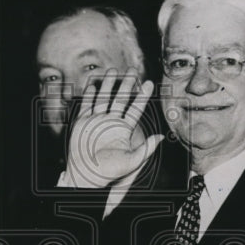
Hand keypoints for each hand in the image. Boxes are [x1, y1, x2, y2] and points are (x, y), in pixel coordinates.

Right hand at [63, 69, 164, 189]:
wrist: (87, 175)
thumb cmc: (109, 172)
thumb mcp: (132, 161)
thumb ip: (146, 149)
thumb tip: (161, 137)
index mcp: (124, 129)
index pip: (136, 108)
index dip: (142, 96)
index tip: (149, 83)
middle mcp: (111, 122)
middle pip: (121, 98)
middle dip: (127, 84)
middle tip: (133, 70)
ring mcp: (96, 120)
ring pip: (104, 98)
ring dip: (108, 84)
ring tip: (113, 70)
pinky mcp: (83, 122)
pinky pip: (87, 105)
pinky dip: (89, 94)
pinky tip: (93, 84)